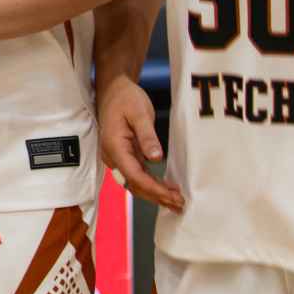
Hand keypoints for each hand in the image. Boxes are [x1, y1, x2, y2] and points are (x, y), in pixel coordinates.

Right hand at [98, 72, 181, 210]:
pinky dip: (152, 183)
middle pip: (134, 184)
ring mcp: (118, 157)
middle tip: (179, 203)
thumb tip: (156, 157)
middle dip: (156, 196)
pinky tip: (167, 188)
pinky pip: (137, 174)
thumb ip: (147, 136)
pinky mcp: (124, 155)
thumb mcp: (140, 113)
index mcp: (114, 147)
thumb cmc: (126, 98)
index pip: (133, 175)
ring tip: (177, 201)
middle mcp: (113, 156)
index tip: (171, 195)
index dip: (153, 188)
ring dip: (155, 193)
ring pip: (135, 182)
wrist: (114, 89)